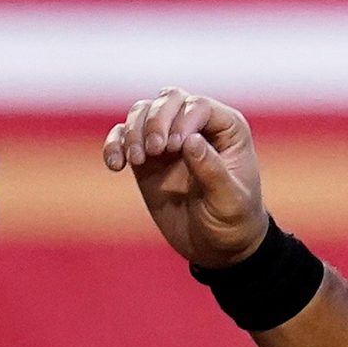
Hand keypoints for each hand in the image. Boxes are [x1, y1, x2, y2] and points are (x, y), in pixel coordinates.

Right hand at [101, 88, 269, 268]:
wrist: (216, 246)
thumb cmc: (233, 220)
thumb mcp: (229, 200)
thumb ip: (212, 170)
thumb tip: (190, 140)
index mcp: (226, 129)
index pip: (198, 106)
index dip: (183, 120)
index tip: (176, 148)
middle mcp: (196, 127)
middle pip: (168, 99)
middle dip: (156, 119)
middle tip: (154, 151)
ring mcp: (168, 140)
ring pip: (142, 112)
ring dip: (133, 131)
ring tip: (136, 161)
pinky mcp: (147, 158)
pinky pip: (122, 136)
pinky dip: (114, 144)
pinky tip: (116, 166)